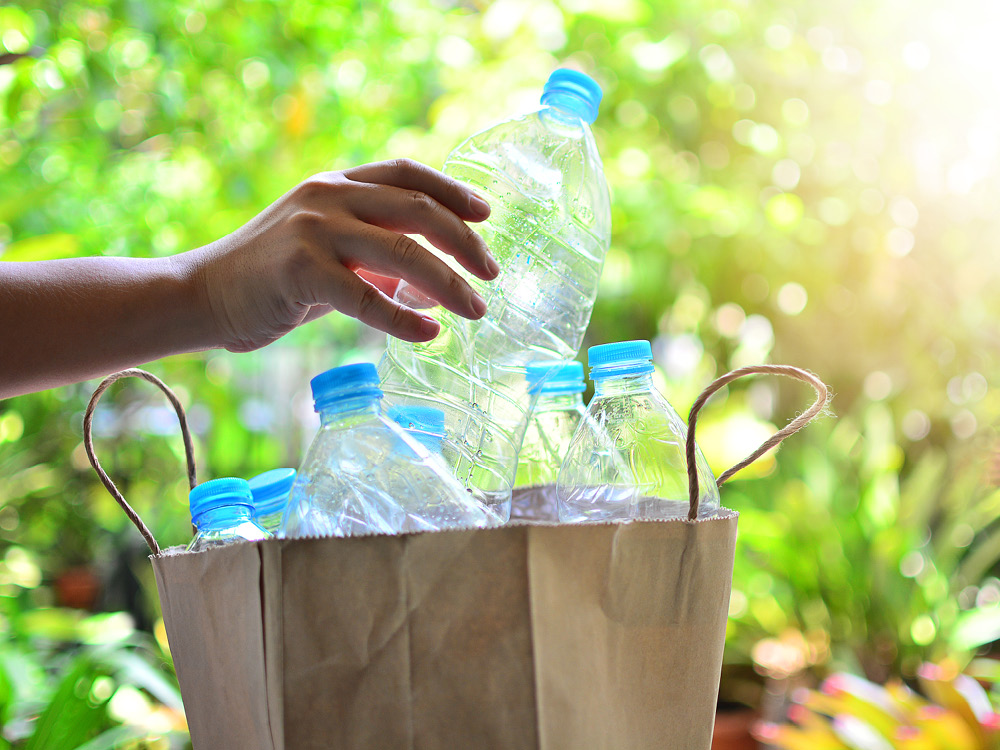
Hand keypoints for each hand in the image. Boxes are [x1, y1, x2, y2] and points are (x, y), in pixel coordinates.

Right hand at [181, 159, 498, 352]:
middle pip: (417, 209)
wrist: (204, 295)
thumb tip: (436, 289)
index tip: (486, 214)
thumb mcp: (329, 253)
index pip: (407, 173)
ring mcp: (313, 230)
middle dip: (464, 242)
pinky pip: (367, 297)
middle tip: (493, 273)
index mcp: (337, 184)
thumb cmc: (272, 279)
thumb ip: (378, 260)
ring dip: (449, 283)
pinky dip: (404, 318)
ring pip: (402, 251)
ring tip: (477, 309)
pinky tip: (429, 334)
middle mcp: (328, 197)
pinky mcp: (300, 271)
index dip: (452, 190)